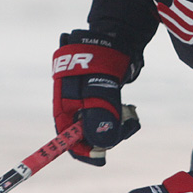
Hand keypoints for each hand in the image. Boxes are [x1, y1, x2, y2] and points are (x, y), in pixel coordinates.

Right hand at [52, 29, 139, 165]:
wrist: (114, 36)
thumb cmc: (101, 60)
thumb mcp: (100, 90)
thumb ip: (99, 117)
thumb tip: (101, 145)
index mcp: (64, 106)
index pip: (67, 139)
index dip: (83, 151)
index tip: (102, 156)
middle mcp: (72, 106)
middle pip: (85, 136)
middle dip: (105, 136)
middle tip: (125, 128)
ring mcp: (86, 102)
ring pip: (99, 126)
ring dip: (116, 126)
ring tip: (129, 115)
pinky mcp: (99, 97)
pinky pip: (108, 117)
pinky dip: (118, 117)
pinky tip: (128, 109)